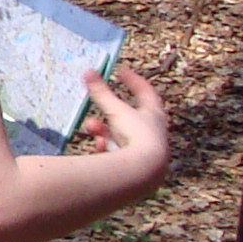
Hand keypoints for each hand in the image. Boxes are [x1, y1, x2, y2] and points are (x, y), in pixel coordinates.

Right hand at [78, 67, 169, 181]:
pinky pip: (117, 151)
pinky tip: (99, 146)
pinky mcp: (135, 163)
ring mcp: (144, 148)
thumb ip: (101, 93)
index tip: (121, 71)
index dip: (133, 80)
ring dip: (104, 130)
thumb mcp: (116, 110)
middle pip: (130, 115)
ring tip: (92, 128)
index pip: (146, 92)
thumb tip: (88, 71)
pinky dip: (106, 146)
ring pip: (120, 133)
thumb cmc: (137, 135)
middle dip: (110, 110)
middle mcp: (152, 130)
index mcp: (154, 114)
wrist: (144, 171)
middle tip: (98, 104)